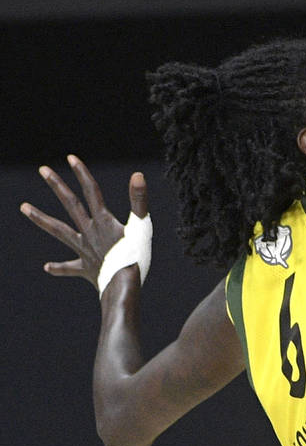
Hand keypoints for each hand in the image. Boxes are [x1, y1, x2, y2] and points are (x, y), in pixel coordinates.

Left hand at [20, 154, 149, 290]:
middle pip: (70, 204)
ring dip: (41, 219)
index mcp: (103, 221)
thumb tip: (138, 175)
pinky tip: (47, 267)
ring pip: (59, 231)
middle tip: (43, 170)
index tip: (70, 158)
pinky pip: (69, 268)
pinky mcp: (86, 269)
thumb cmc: (135, 258)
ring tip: (23, 208)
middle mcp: (89, 232)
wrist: (122, 287)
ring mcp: (84, 250)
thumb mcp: (142, 227)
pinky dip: (59, 267)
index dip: (82, 174)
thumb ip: (139, 201)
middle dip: (57, 186)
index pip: (91, 191)